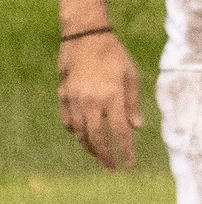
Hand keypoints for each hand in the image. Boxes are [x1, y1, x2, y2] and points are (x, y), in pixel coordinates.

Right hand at [57, 30, 141, 168]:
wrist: (84, 35)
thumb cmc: (113, 54)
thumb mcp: (131, 75)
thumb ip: (133, 103)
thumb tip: (137, 128)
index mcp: (112, 97)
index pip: (120, 132)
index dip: (125, 151)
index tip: (129, 164)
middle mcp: (91, 101)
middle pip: (97, 137)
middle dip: (105, 156)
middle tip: (112, 167)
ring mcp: (74, 99)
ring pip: (80, 132)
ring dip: (89, 147)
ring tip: (99, 156)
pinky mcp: (63, 95)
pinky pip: (67, 121)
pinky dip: (75, 132)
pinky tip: (82, 136)